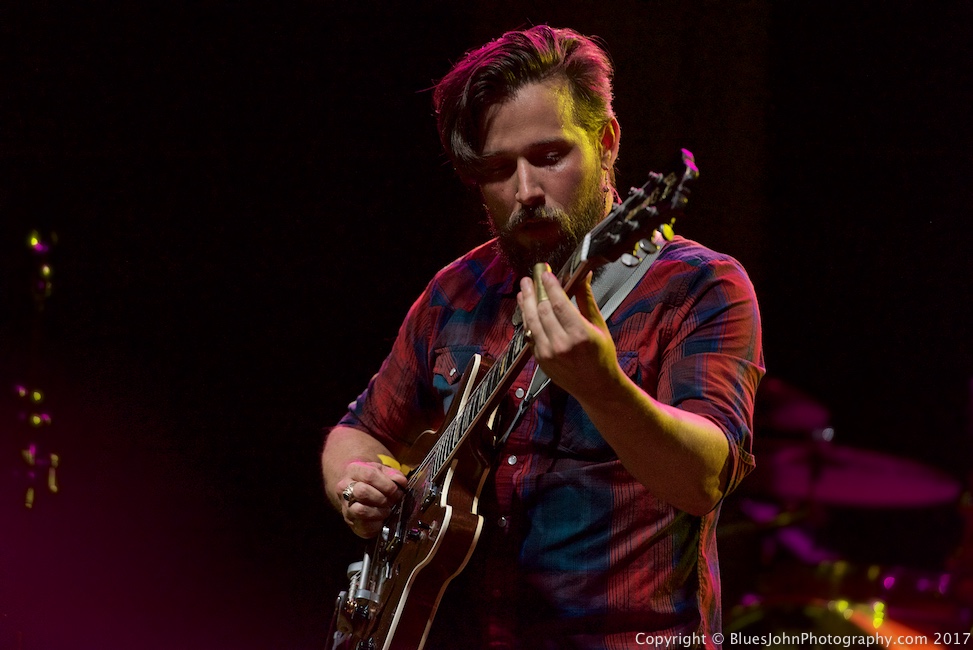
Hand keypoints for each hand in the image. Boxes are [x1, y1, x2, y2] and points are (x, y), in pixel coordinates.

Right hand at [336, 461, 407, 537]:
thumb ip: (394, 475)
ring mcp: (345, 506)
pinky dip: (377, 524)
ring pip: (360, 510)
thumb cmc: (373, 480)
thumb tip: (401, 482)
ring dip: (379, 512)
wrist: (358, 490)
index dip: (387, 485)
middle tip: (393, 500)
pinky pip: (364, 526)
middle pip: (362, 492)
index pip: (369, 475)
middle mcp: (344, 488)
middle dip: (382, 498)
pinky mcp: (351, 523)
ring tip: (387, 510)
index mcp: (353, 470)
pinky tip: (382, 519)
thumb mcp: (383, 471)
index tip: (397, 491)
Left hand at [517, 269, 621, 401]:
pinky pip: (530, 334)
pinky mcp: (540, 359)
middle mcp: (561, 344)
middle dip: (534, 291)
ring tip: (523, 289)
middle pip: (541, 310)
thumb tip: (583, 275)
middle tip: (531, 278)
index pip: (558, 303)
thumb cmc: (602, 357)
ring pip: (531, 321)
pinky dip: (527, 320)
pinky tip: (526, 309)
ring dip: (526, 303)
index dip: (549, 285)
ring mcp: (548, 353)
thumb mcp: (599, 325)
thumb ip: (586, 299)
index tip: (545, 273)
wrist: (597, 388)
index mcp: (579, 334)